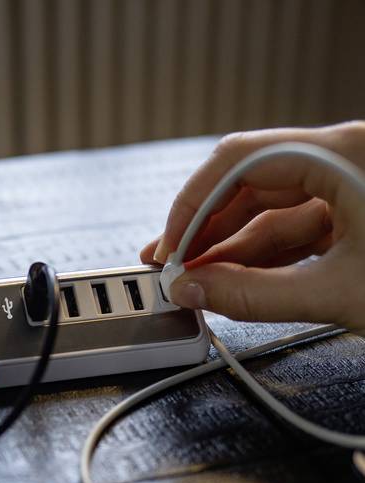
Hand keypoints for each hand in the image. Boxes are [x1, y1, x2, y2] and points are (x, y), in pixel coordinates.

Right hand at [140, 122, 364, 333]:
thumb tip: (193, 290)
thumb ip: (256, 295)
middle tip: (170, 263)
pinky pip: (297, 229)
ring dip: (230, 248)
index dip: (193, 205)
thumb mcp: (337, 293)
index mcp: (347, 154)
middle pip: (252, 184)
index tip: (169, 245)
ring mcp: (352, 185)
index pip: (241, 161)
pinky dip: (263, 256)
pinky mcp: (356, 213)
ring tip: (194, 278)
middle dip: (205, 229)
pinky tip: (232, 278)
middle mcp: (346, 159)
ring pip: (272, 211)